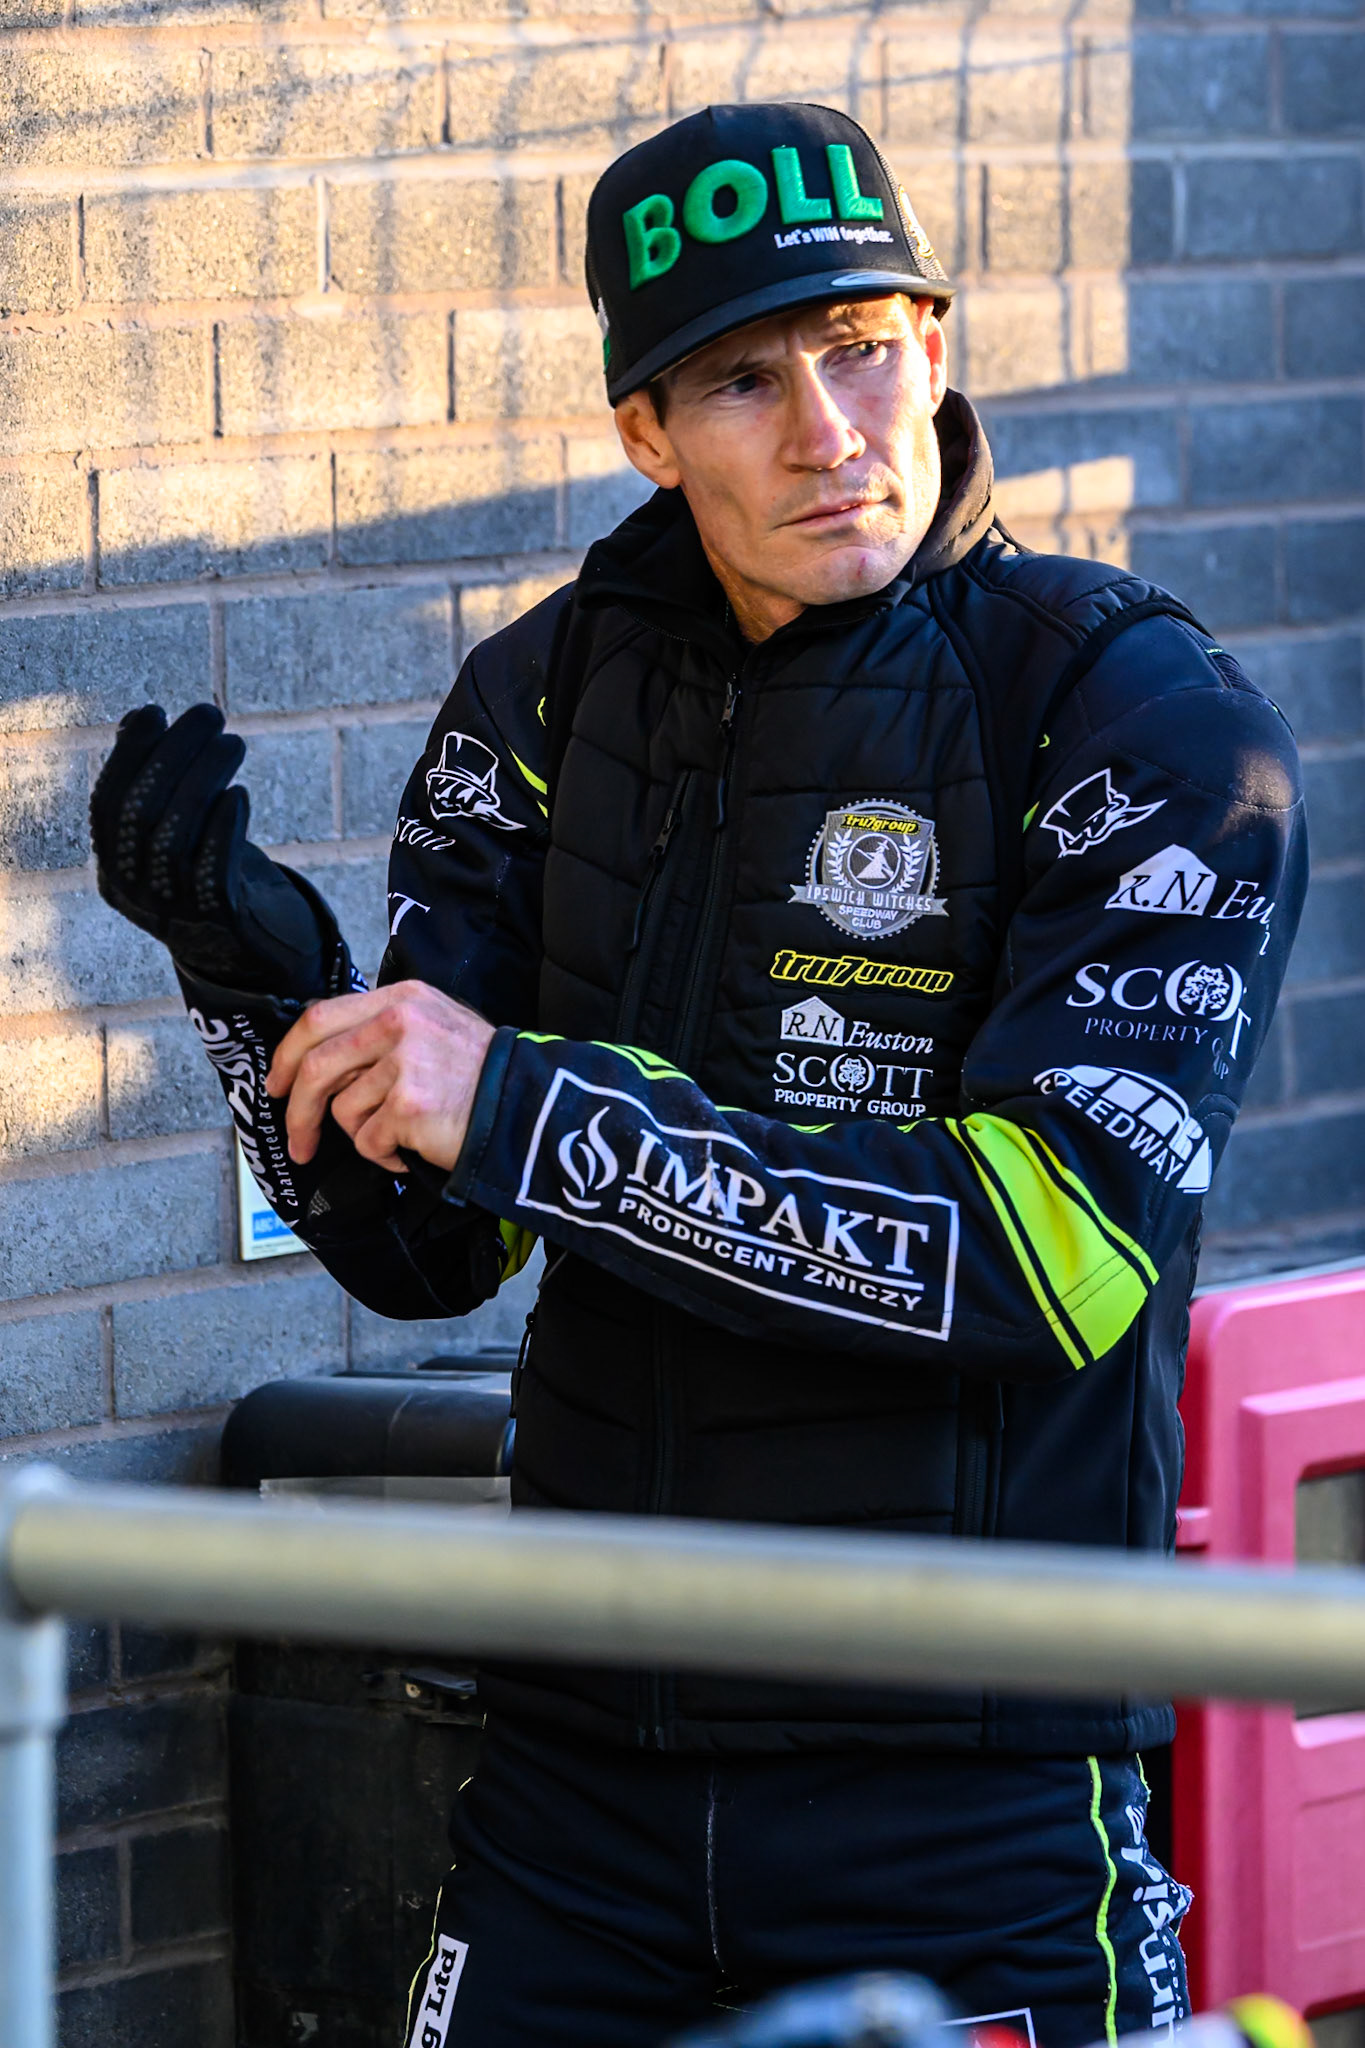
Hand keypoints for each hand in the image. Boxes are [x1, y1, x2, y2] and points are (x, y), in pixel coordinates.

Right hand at [90, 703, 327, 999]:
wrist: (256, 955)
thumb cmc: (215, 878)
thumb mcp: (182, 831)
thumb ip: (157, 782)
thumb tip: (139, 718)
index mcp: (115, 870)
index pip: (108, 805)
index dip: (128, 755)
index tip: (155, 711)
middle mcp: (136, 894)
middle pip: (141, 813)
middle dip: (174, 754)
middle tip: (209, 714)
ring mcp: (175, 911)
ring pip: (174, 836)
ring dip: (205, 779)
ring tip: (232, 743)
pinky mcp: (220, 922)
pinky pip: (212, 870)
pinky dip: (224, 826)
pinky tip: (239, 795)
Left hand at [266, 982, 495, 1174]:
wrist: (528, 1106)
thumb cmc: (481, 1075)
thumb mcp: (435, 1026)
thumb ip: (382, 1031)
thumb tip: (320, 1061)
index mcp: (401, 999)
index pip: (319, 1017)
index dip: (288, 1056)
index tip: (277, 1085)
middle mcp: (400, 1023)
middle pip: (317, 1066)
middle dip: (299, 1112)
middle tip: (300, 1142)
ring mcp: (405, 1063)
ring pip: (344, 1110)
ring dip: (364, 1135)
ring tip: (398, 1136)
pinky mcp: (409, 1105)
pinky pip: (369, 1141)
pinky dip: (384, 1155)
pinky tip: (411, 1149)